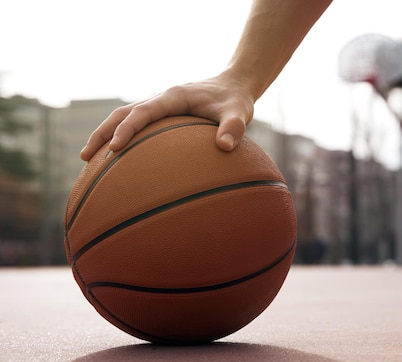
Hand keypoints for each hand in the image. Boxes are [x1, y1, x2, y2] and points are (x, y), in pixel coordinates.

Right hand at [80, 73, 254, 160]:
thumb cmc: (236, 100)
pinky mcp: (162, 114)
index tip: (113, 148)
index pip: (143, 112)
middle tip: (85, 157)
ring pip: (124, 117)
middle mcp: (161, 99)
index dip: (127, 130)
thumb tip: (224, 147)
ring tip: (88, 160)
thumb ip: (234, 128)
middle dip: (102, 133)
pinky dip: (121, 137)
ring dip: (105, 134)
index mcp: (173, 97)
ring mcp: (160, 106)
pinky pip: (136, 124)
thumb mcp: (240, 113)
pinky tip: (116, 158)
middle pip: (122, 113)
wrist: (235, 85)